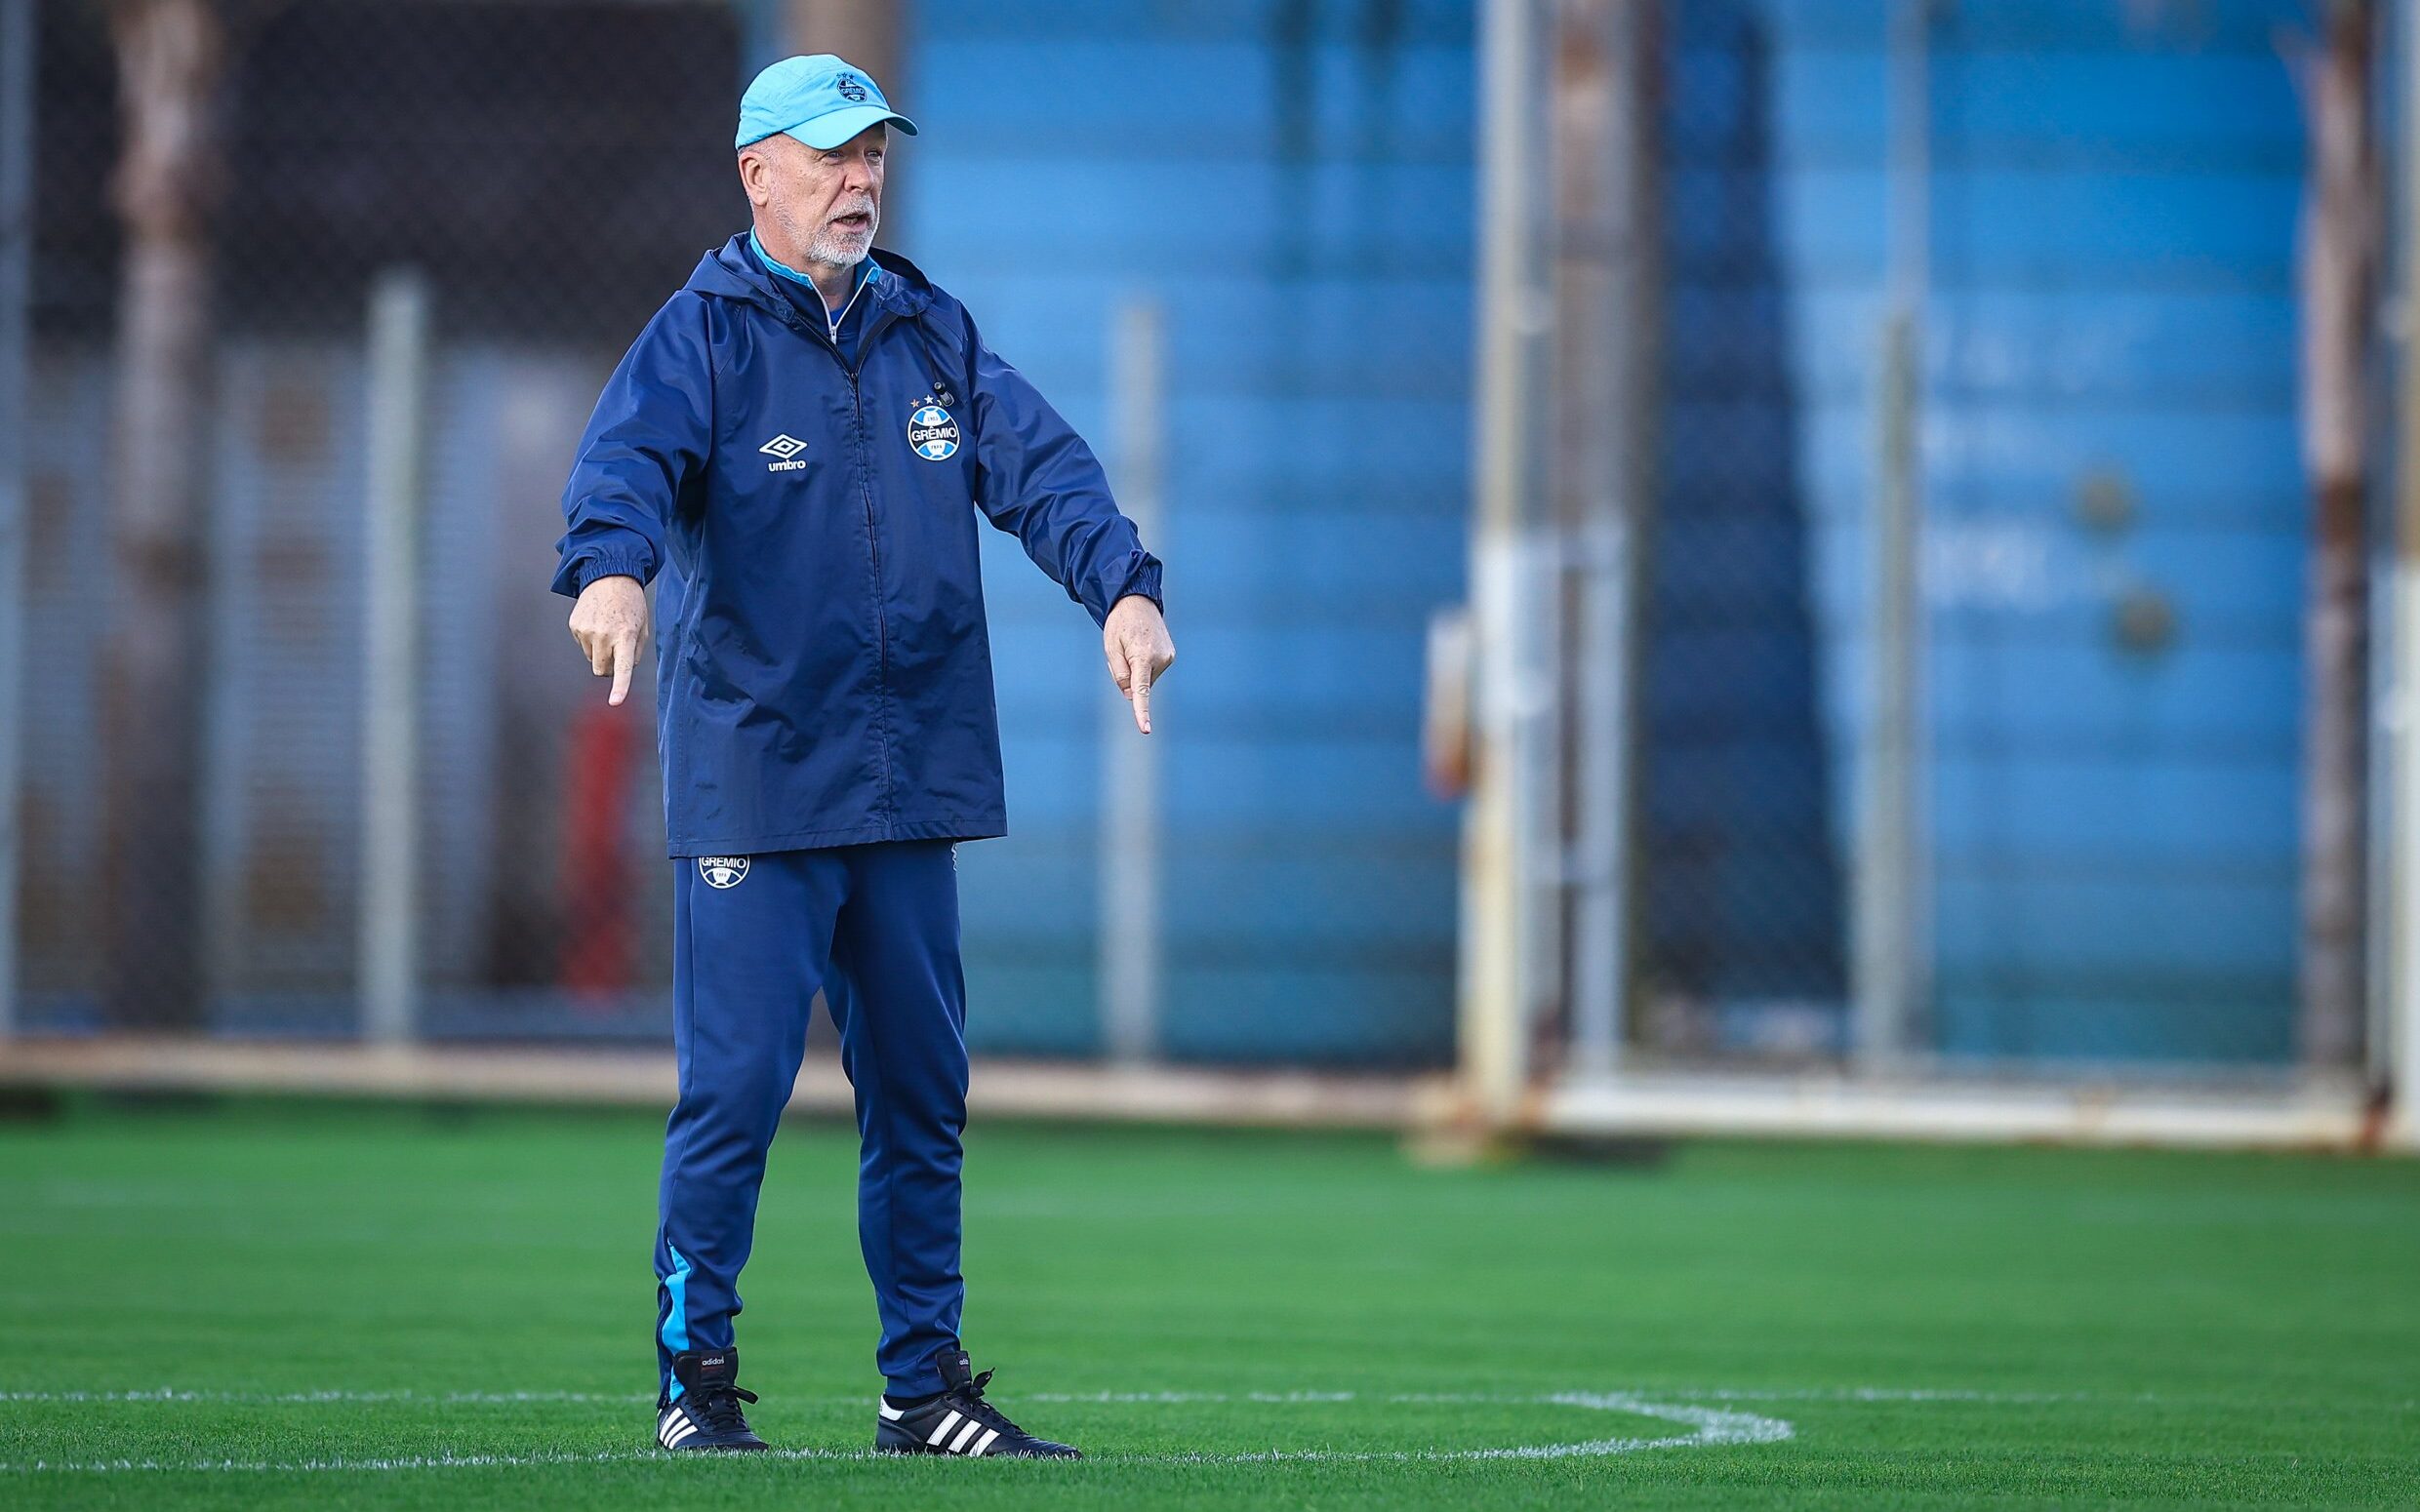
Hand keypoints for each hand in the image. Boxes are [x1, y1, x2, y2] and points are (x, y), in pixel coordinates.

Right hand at [568, 574, 649, 705]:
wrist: (609, 576)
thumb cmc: (630, 603)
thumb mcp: (642, 627)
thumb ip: (635, 652)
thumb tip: (623, 669)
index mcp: (625, 635)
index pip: (622, 667)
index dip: (619, 686)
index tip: (615, 701)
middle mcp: (604, 635)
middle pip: (601, 670)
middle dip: (609, 666)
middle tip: (616, 648)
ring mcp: (586, 631)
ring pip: (591, 659)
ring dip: (599, 652)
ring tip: (607, 629)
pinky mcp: (575, 626)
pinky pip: (582, 645)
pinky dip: (590, 639)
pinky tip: (597, 622)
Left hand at [1104, 594, 1174, 734]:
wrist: (1137, 601)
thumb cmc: (1120, 624)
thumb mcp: (1111, 647)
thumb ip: (1119, 673)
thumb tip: (1130, 695)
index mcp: (1142, 657)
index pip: (1141, 691)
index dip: (1141, 712)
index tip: (1145, 729)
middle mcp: (1160, 659)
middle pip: (1139, 685)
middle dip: (1127, 677)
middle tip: (1121, 652)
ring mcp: (1168, 657)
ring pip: (1146, 679)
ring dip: (1136, 670)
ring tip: (1131, 646)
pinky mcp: (1170, 656)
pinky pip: (1152, 671)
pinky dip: (1144, 665)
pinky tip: (1140, 646)